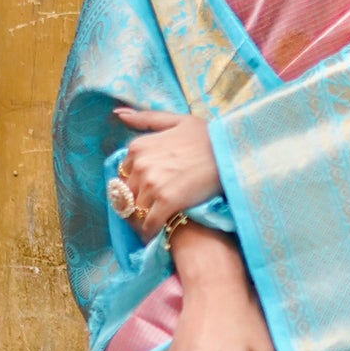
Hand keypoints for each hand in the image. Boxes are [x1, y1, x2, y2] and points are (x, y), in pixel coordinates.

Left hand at [114, 107, 220, 240]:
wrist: (230, 152)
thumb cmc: (208, 136)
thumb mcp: (177, 120)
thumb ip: (146, 119)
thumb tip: (118, 114)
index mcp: (138, 146)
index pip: (123, 175)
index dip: (133, 186)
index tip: (144, 194)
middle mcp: (140, 164)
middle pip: (127, 194)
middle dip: (135, 204)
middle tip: (149, 213)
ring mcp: (152, 183)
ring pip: (136, 211)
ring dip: (141, 220)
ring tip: (152, 226)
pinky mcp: (166, 201)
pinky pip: (149, 224)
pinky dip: (150, 233)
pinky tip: (156, 236)